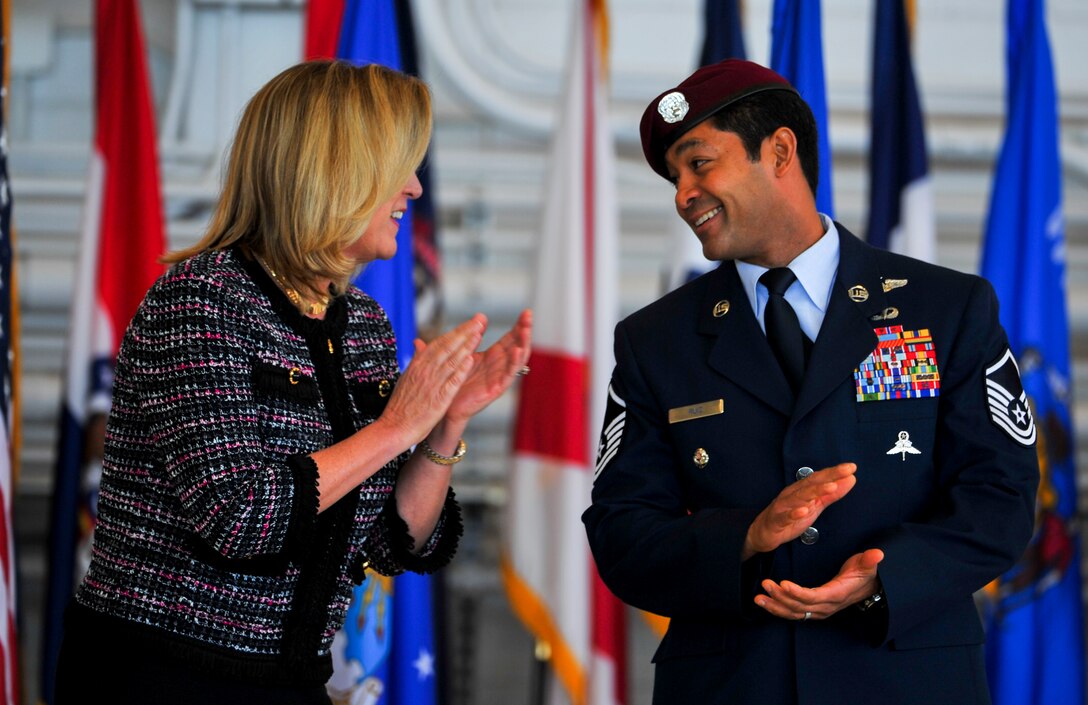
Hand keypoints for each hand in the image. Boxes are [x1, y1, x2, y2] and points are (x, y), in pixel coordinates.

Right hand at [378, 314, 484, 446]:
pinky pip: (451, 382)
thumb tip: (418, 344)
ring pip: (451, 360)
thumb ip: (416, 360)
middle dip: (464, 332)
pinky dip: (461, 370)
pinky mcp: (437, 400)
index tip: (469, 323)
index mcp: (417, 365)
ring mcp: (431, 384)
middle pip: (447, 347)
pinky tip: (471, 360)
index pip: (439, 343)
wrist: (392, 428)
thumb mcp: (406, 377)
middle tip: (479, 320)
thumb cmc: (400, 406)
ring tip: (479, 333)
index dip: (456, 332)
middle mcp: (425, 371)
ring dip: (466, 346)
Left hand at [438, 309, 532, 424]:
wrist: (447, 404)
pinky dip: (514, 362)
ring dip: (523, 344)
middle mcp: (500, 365)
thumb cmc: (455, 380)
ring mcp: (501, 377)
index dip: (519, 325)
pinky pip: (509, 375)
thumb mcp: (464, 353)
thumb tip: (479, 316)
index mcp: (494, 356)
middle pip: (518, 345)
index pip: (512, 337)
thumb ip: (471, 336)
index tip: (526, 312)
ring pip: (518, 359)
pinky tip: (517, 351)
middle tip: (529, 315)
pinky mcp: (497, 389)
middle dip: (525, 330)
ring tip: (526, 330)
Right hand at [742, 463, 856, 559]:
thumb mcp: (814, 506)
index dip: (835, 472)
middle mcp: (792, 494)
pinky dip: (793, 513)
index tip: (851, 467)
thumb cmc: (790, 516)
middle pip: (812, 483)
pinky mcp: (776, 521)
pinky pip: (785, 517)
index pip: (820, 478)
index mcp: (802, 489)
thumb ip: (831, 494)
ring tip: (830, 487)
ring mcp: (783, 507)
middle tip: (846, 471)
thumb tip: (850, 479)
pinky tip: (803, 511)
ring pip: (799, 497)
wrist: (764, 532)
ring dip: (815, 491)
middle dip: (829, 476)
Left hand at [754, 548, 883, 620]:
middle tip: (765, 584)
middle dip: (780, 597)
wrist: (868, 589)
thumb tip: (878, 554)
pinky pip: (793, 613)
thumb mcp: (867, 566)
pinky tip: (764, 602)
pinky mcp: (813, 610)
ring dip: (775, 606)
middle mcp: (825, 607)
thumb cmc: (865, 574)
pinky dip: (777, 609)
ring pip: (793, 612)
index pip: (813, 597)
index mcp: (835, 595)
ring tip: (758, 598)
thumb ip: (869, 560)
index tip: (783, 584)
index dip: (797, 593)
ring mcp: (818, 611)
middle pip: (799, 606)